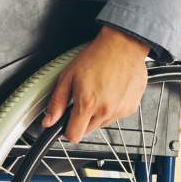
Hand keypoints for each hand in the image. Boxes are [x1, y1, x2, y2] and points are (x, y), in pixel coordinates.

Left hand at [41, 25, 149, 143]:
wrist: (123, 46)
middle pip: (88, 131)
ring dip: (98, 113)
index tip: (67, 122)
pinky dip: (112, 108)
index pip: (74, 136)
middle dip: (83, 119)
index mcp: (88, 104)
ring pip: (103, 124)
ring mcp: (120, 110)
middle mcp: (105, 110)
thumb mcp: (68, 76)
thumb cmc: (97, 56)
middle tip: (84, 99)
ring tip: (99, 92)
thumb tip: (48, 120)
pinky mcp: (131, 108)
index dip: (67, 130)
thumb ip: (57, 102)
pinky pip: (117, 116)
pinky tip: (111, 92)